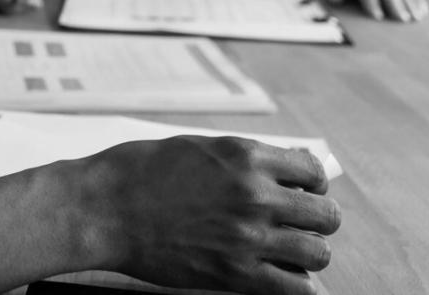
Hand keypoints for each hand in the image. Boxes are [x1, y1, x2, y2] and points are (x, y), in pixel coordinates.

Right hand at [88, 136, 339, 294]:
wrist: (103, 207)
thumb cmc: (140, 172)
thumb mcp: (197, 146)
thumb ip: (243, 158)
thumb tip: (283, 166)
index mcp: (245, 156)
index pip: (311, 171)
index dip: (313, 184)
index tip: (302, 192)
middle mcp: (254, 194)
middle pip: (325, 214)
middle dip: (317, 220)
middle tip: (299, 225)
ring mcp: (247, 235)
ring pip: (317, 253)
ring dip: (309, 253)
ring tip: (290, 252)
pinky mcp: (234, 273)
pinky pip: (295, 288)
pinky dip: (297, 285)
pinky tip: (282, 278)